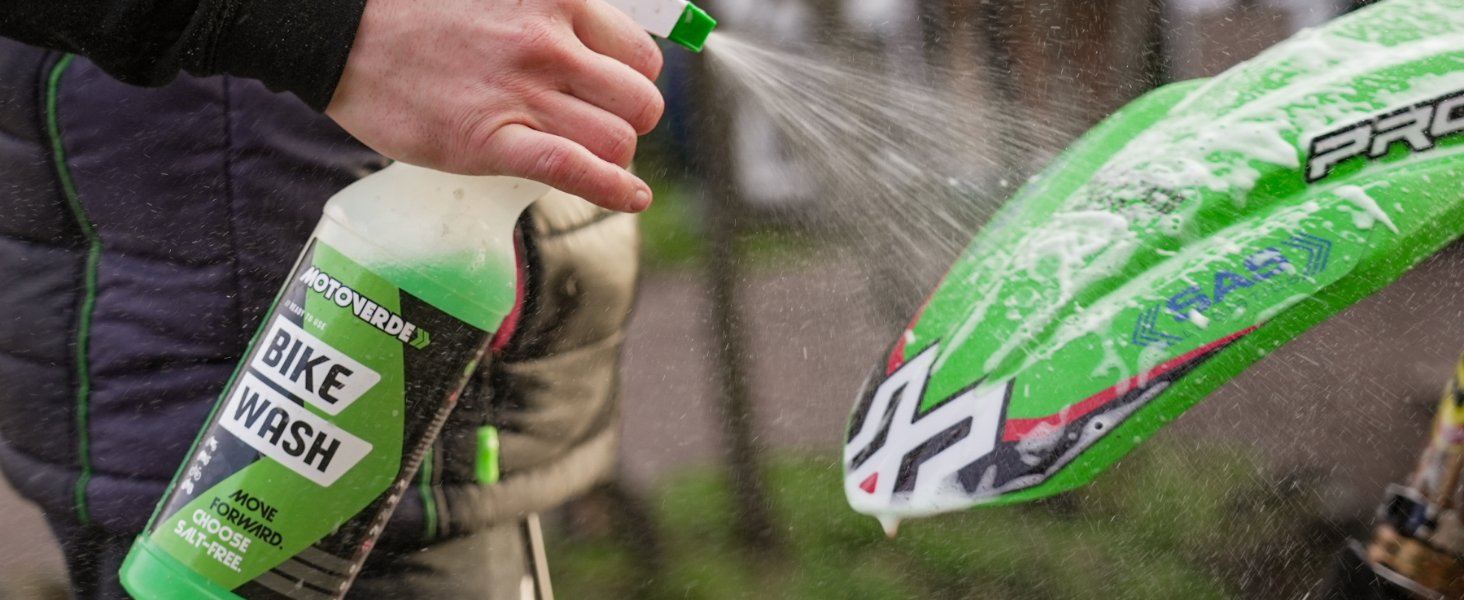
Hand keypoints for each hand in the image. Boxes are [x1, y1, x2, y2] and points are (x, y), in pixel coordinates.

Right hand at [326, 0, 664, 211]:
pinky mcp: (493, 140)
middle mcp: (551, 44)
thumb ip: (548, 13)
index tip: (612, 96)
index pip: (640, 55)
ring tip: (590, 159)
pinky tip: (630, 197)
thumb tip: (584, 43)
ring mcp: (524, 93)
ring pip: (619, 139)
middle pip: (640, 101)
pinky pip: (578, 170)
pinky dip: (614, 191)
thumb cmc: (414, 11)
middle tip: (598, 130)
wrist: (340, 32)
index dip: (632, 82)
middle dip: (629, 122)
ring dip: (614, 157)